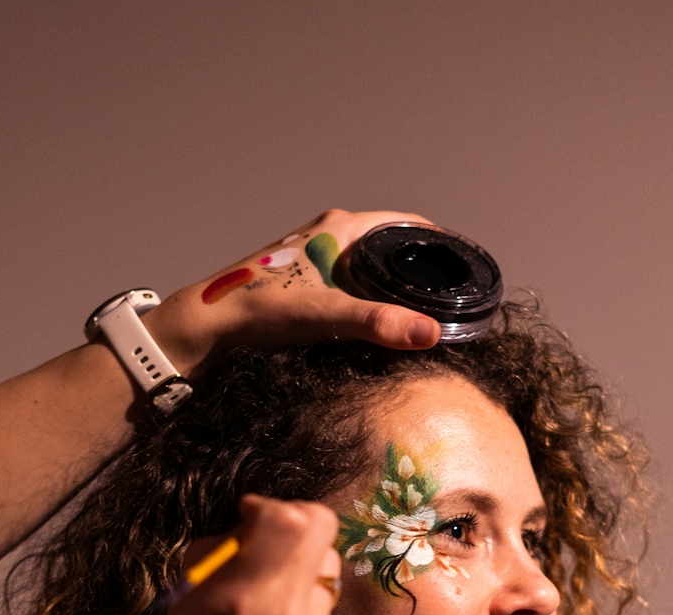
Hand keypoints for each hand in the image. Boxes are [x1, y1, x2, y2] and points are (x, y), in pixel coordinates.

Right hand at [140, 494, 340, 614]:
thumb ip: (218, 571)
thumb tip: (241, 534)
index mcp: (243, 598)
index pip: (291, 517)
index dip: (272, 508)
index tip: (249, 520)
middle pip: (322, 538)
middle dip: (292, 538)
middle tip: (260, 561)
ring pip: (323, 581)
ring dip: (296, 585)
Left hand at [148, 207, 440, 372]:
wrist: (208, 325)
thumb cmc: (259, 311)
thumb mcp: (326, 316)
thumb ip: (378, 324)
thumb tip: (429, 334)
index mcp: (340, 228)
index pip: (408, 223)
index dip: (439, 243)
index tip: (463, 269)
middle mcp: (327, 233)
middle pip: (390, 242)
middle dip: (419, 266)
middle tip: (448, 297)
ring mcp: (313, 255)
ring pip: (368, 262)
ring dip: (392, 281)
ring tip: (419, 310)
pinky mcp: (301, 279)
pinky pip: (349, 280)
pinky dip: (368, 293)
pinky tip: (374, 319)